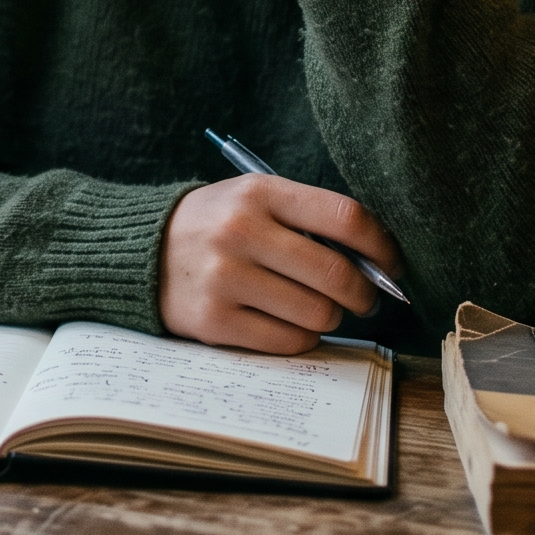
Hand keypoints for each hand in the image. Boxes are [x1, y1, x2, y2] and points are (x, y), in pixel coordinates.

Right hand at [159, 174, 403, 354]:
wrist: (142, 252)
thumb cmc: (217, 225)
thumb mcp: (254, 201)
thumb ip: (309, 221)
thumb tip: (376, 264)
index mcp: (260, 193)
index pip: (345, 217)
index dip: (382, 246)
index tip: (392, 263)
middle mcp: (242, 233)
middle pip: (337, 274)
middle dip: (364, 294)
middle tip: (364, 298)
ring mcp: (226, 279)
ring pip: (317, 314)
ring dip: (330, 318)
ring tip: (318, 309)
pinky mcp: (214, 321)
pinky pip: (288, 341)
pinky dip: (301, 337)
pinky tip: (289, 322)